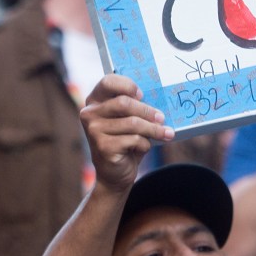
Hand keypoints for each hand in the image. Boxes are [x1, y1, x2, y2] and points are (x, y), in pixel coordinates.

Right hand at [80, 75, 173, 191]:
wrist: (114, 173)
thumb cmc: (123, 141)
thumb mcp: (126, 120)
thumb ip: (133, 107)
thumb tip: (159, 98)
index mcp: (94, 101)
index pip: (108, 81)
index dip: (127, 85)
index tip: (142, 94)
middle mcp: (89, 113)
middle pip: (124, 103)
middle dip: (147, 111)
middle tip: (162, 118)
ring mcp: (94, 131)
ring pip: (132, 123)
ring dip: (153, 129)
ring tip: (166, 133)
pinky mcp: (103, 147)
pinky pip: (133, 140)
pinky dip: (145, 144)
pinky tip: (143, 147)